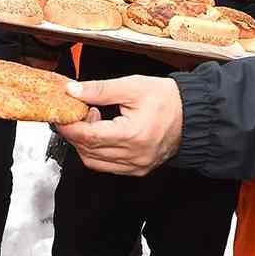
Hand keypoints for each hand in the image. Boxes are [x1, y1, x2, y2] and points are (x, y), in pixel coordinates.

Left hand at [54, 76, 182, 175]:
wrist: (193, 115)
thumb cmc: (167, 99)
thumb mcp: (132, 86)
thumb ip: (99, 90)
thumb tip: (72, 91)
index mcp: (133, 135)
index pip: (89, 137)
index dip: (70, 126)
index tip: (61, 114)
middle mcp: (134, 156)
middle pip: (88, 150)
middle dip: (75, 132)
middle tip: (74, 112)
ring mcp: (136, 165)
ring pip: (94, 161)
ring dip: (84, 143)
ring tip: (91, 120)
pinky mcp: (138, 169)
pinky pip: (107, 165)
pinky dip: (97, 151)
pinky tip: (101, 132)